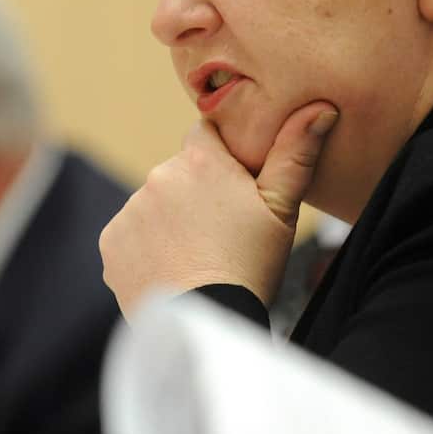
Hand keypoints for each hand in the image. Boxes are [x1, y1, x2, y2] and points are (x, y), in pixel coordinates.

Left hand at [99, 101, 338, 318]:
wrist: (205, 325)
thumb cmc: (251, 267)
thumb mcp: (283, 210)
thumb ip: (296, 153)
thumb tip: (320, 108)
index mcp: (201, 161)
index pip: (206, 134)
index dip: (222, 157)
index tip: (234, 186)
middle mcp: (159, 176)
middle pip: (180, 172)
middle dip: (196, 193)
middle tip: (221, 232)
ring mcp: (131, 210)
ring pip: (155, 205)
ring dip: (171, 221)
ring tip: (197, 256)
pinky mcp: (112, 242)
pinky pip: (132, 235)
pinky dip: (147, 248)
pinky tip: (172, 269)